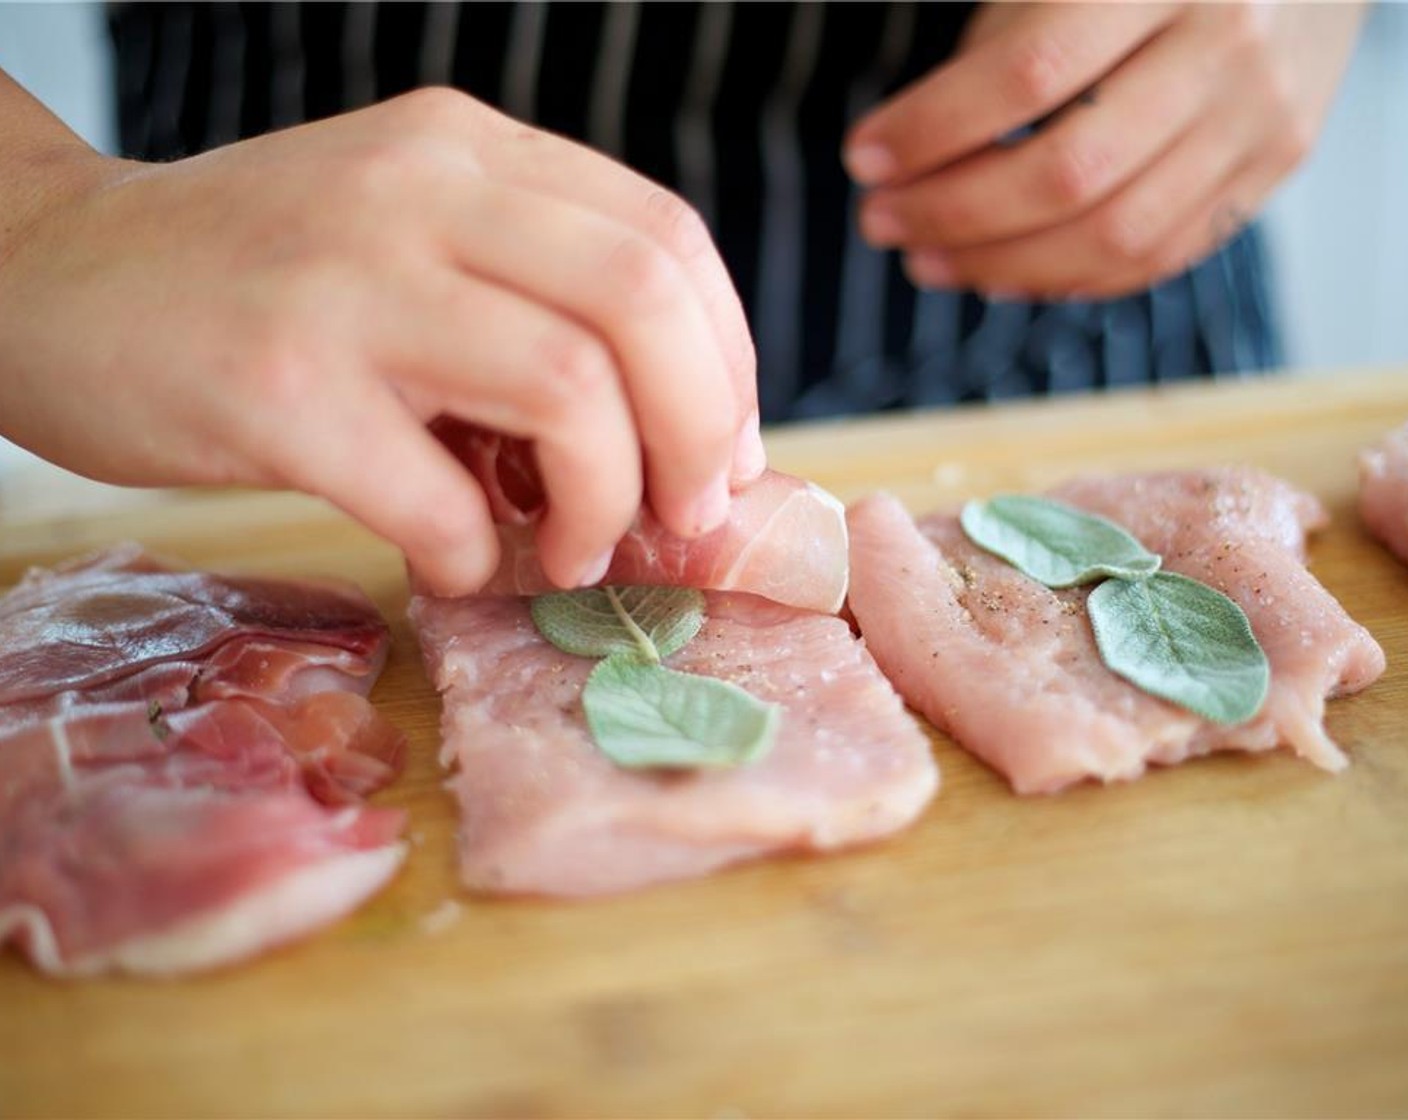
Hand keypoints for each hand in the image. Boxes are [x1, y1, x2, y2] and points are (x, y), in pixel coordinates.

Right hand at [0, 86, 762, 593]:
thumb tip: (676, 441)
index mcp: (470, 153)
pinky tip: (452, 561)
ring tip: (569, 551)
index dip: (728, 366)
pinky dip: (474, 556)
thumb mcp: (409, 242)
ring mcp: (346, 283)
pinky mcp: (277, 387)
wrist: (52, 276)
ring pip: (570, 390)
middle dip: (700, 436)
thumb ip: (532, 303)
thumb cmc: (255, 281)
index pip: (666, 242)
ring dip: (602, 503)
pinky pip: (439, 498)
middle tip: (681, 519)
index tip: (720, 458)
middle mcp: (419, 190)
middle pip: (644, 303)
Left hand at [844, 1, 1365, 299]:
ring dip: (999, 265)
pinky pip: (1157, 257)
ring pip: (1112, 236)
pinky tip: (1002, 275)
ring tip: (926, 259)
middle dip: (953, 212)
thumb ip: (1000, 55)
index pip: (1029, 74)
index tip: (864, 158)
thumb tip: (910, 160)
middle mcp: (1225, 49)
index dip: (933, 128)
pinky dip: (1067, 279)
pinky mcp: (1271, 170)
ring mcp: (1259, 118)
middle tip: (881, 221)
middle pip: (1068, 173)